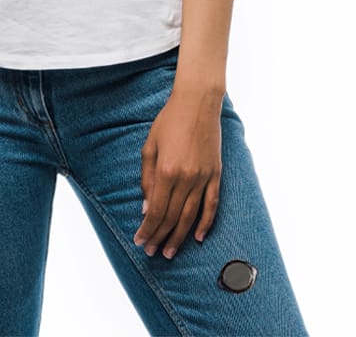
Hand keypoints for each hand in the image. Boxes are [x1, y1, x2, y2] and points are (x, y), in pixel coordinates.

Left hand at [133, 89, 223, 259]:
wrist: (198, 102)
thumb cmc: (169, 121)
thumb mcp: (149, 147)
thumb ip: (146, 179)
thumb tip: (146, 208)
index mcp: (166, 171)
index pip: (155, 211)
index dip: (147, 229)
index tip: (140, 241)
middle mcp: (185, 178)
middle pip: (172, 217)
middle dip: (160, 237)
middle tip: (152, 253)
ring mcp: (203, 177)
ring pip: (190, 216)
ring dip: (179, 236)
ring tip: (170, 252)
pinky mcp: (216, 173)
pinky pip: (211, 204)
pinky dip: (205, 222)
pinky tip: (198, 236)